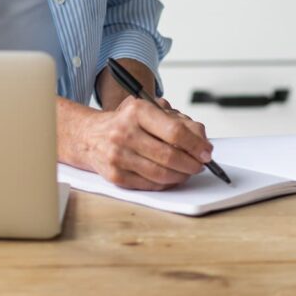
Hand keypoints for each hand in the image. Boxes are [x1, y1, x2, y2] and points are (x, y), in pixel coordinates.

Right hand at [57, 96, 212, 190]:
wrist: (90, 136)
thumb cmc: (126, 122)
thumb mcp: (149, 111)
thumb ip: (178, 121)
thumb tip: (202, 141)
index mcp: (136, 111)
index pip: (175, 131)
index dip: (195, 145)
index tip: (206, 152)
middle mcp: (125, 132)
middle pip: (170, 156)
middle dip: (192, 164)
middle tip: (199, 164)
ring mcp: (118, 155)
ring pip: (162, 174)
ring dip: (181, 176)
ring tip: (186, 171)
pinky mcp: (115, 175)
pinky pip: (150, 185)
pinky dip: (165, 183)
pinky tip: (170, 176)